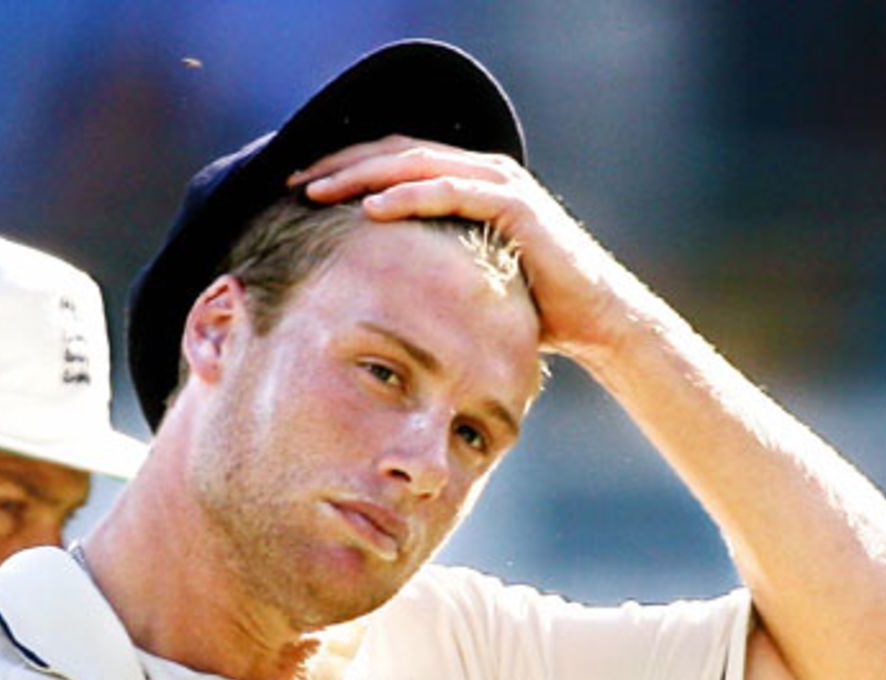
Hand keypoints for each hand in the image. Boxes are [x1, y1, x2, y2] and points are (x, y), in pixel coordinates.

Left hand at [290, 135, 648, 365]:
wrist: (593, 320)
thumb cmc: (527, 308)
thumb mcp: (464, 282)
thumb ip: (429, 269)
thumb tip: (376, 292)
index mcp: (464, 185)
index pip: (392, 163)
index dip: (345, 170)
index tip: (298, 190)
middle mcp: (479, 173)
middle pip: (395, 153)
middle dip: (340, 165)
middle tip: (292, 181)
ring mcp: (498, 184)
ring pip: (416, 164)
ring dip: (362, 175)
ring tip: (318, 191)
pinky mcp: (514, 205)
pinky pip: (452, 192)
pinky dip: (410, 196)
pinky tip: (372, 209)